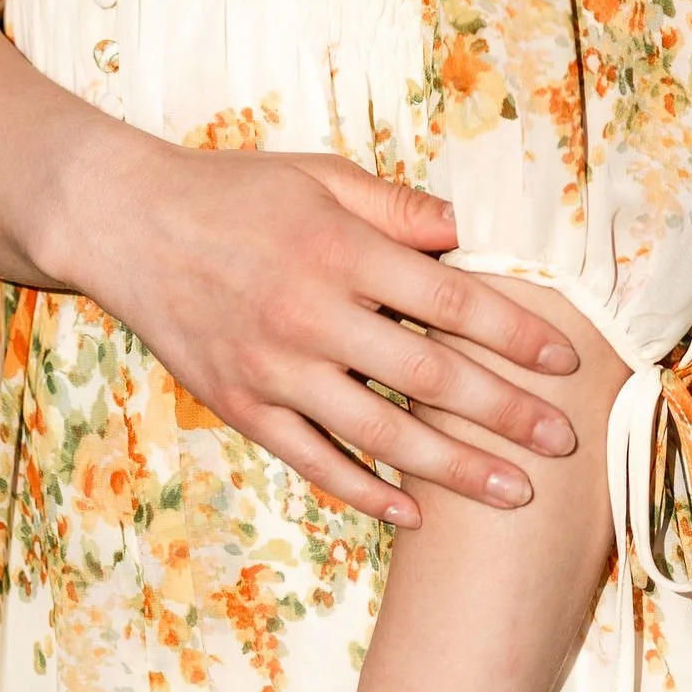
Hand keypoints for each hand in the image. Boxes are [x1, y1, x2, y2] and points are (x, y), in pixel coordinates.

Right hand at [75, 137, 580, 524]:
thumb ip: (397, 208)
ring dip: (454, 468)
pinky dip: (365, 491)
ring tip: (512, 493)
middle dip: (505, 413)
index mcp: (341, 249)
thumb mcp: (321, 178)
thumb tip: (470, 230)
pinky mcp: (242, 406)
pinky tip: (414, 512)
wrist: (126, 223)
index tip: (565, 361)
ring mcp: (274, 368)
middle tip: (564, 442)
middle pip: (429, 375)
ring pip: (380, 433)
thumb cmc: (236, 193)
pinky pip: (314, 461)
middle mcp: (312, 313)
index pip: (450, 298)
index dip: (515, 332)